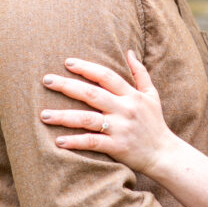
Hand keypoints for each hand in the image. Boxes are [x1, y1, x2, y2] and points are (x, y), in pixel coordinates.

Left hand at [41, 51, 175, 176]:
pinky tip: (58, 141)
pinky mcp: (117, 147)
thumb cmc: (155, 123)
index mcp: (131, 95)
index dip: (87, 68)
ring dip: (64, 116)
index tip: (67, 62)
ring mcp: (120, 129)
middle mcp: (125, 109)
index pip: (106, 76)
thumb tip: (129, 52)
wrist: (164, 154)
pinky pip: (92, 142)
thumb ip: (140, 73)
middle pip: (92, 94)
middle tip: (47, 80)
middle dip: (67, 86)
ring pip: (88, 119)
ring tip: (43, 115)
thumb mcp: (152, 95)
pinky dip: (75, 142)